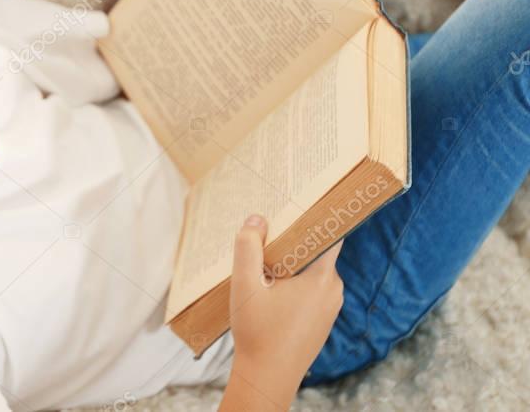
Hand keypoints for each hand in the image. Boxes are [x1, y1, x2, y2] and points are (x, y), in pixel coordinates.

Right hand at [228, 214, 343, 397]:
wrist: (267, 377)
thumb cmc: (258, 333)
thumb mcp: (245, 286)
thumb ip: (247, 248)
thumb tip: (256, 219)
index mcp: (321, 278)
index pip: (330, 234)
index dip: (317, 215)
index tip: (302, 201)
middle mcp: (332, 290)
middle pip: (316, 251)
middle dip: (293, 242)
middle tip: (267, 233)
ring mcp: (329, 307)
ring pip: (311, 272)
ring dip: (290, 265)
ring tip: (263, 264)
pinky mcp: (322, 320)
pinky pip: (310, 290)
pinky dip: (292, 284)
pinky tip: (269, 290)